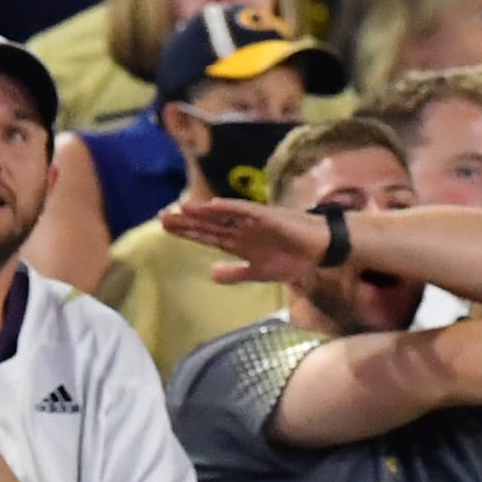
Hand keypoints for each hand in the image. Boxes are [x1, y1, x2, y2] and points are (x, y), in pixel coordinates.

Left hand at [160, 192, 332, 284]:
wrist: (319, 251)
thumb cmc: (291, 258)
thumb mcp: (258, 272)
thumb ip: (235, 273)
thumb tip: (210, 274)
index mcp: (238, 242)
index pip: (207, 235)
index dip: (187, 231)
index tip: (165, 227)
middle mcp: (241, 229)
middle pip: (208, 224)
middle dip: (186, 222)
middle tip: (161, 217)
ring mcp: (253, 221)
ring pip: (222, 215)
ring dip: (203, 212)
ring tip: (182, 209)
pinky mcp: (267, 217)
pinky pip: (246, 211)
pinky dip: (230, 208)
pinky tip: (213, 206)